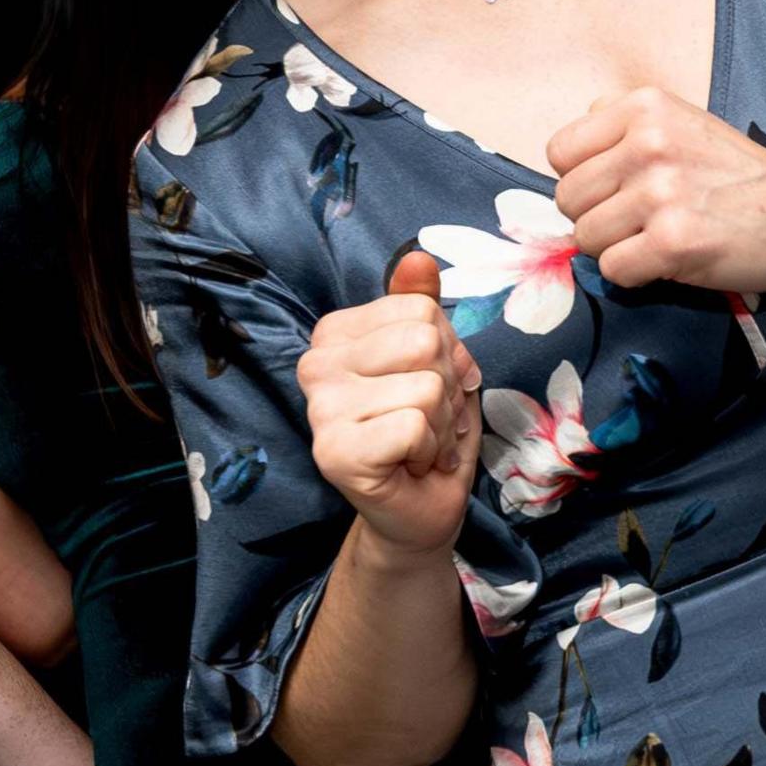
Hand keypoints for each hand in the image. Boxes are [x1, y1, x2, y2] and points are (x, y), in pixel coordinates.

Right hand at [299, 252, 481, 558]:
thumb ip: (421, 307)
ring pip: (426, 386)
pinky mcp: (333, 452)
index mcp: (336, 334)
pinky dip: (431, 450)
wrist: (417, 509)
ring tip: (421, 444)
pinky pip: (415, 425)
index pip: (422, 310)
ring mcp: (320, 409)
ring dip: (443, 425)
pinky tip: (410, 465)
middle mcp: (316, 365)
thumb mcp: (436, 361)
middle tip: (429, 421)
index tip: (432, 389)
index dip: (449, 353)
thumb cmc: (426, 431)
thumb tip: (417, 256)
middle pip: (426, 342)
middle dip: (449, 388)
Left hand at [549, 88, 765, 295]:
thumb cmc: (738, 175)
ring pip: (586, 236)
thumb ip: (622, 131)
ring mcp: (661, 193)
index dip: (584, 178)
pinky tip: (669, 260)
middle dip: (597, 217)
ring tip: (658, 238)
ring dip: (617, 248)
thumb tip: (565, 166)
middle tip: (642, 220)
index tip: (620, 188)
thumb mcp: (682, 124)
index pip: (561, 151)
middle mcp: (649, 143)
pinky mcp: (674, 241)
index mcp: (645, 106)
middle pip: (567, 197)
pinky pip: (613, 270)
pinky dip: (636, 275)